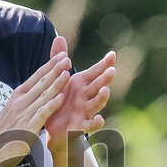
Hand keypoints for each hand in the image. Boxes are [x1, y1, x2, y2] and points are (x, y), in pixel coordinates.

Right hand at [0, 50, 70, 166]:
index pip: (36, 77)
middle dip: (55, 69)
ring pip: (43, 95)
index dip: (49, 66)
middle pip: (41, 82)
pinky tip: (61, 98)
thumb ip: (24, 104)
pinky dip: (51, 105)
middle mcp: (20, 102)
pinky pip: (41, 113)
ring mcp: (24, 114)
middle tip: (66, 57)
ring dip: (56, 82)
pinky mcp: (27, 127)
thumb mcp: (13, 114)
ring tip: (68, 71)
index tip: (60, 55)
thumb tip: (34, 96)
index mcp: (17, 97)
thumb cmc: (2, 136)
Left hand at [43, 35, 115, 152]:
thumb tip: (59, 37)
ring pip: (97, 103)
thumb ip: (59, 59)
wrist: (54, 129)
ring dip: (102, 97)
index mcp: (82, 83)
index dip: (104, 64)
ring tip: (105, 90)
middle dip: (105, 78)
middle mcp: (87, 96)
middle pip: (98, 85)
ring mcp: (86, 111)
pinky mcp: (80, 126)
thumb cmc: (60, 101)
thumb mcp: (58, 79)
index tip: (112, 55)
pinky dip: (96, 123)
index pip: (95, 71)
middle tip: (112, 71)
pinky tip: (100, 119)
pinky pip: (90, 125)